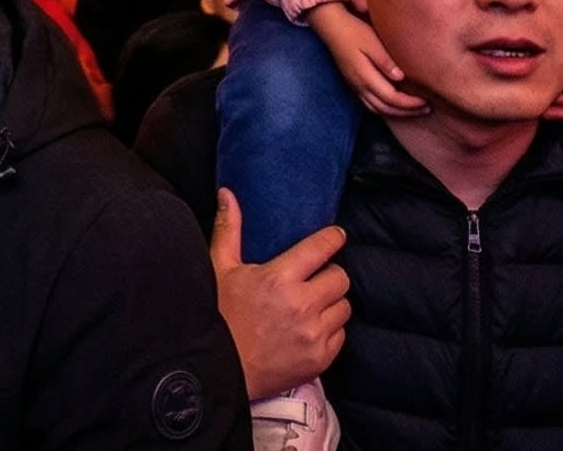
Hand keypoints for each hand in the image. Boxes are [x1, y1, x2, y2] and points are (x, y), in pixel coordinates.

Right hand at [208, 190, 350, 396]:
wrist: (219, 369)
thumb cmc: (218, 315)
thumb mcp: (220, 269)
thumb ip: (229, 228)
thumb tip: (228, 193)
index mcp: (279, 278)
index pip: (321, 248)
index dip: (332, 238)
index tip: (335, 235)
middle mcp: (302, 305)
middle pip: (340, 277)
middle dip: (330, 273)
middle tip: (315, 277)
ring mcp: (314, 334)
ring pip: (344, 306)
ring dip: (331, 302)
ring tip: (313, 304)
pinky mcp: (320, 358)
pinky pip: (341, 334)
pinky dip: (330, 329)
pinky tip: (310, 328)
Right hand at [308, 2, 429, 116]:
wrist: (331, 27)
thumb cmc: (354, 31)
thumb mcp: (371, 42)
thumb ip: (385, 61)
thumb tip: (401, 78)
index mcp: (365, 76)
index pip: (391, 98)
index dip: (410, 103)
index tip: (426, 102)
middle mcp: (359, 86)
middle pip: (385, 108)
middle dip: (407, 112)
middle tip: (426, 109)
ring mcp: (355, 86)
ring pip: (377, 109)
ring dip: (396, 113)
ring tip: (413, 110)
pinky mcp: (353, 83)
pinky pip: (370, 104)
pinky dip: (385, 108)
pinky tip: (395, 104)